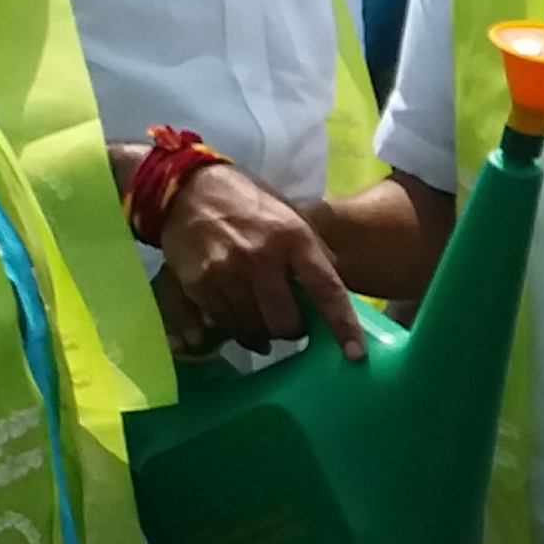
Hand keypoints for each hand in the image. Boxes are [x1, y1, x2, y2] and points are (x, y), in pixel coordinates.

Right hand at [154, 163, 365, 358]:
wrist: (189, 190)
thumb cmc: (249, 205)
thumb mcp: (290, 217)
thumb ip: (310, 251)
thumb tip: (336, 285)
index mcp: (294, 238)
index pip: (326, 289)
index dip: (343, 325)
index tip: (354, 354)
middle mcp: (262, 258)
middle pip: (286, 322)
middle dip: (291, 330)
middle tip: (289, 324)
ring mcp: (228, 273)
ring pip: (254, 328)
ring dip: (261, 332)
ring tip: (260, 319)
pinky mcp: (200, 284)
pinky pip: (225, 323)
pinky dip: (234, 326)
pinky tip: (236, 315)